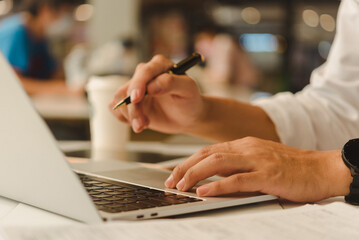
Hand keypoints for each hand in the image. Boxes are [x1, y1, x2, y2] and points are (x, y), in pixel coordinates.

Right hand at [110, 55, 204, 133]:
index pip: (144, 71)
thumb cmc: (190, 101)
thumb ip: (172, 83)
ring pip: (119, 100)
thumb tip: (152, 86)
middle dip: (133, 109)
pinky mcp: (130, 101)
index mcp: (159, 65)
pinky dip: (124, 118)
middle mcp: (145, 74)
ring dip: (130, 116)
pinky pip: (116, 108)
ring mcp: (135, 87)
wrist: (186, 116)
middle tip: (143, 124)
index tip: (136, 98)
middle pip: (128, 88)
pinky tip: (139, 122)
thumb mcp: (188, 90)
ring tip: (144, 124)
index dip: (138, 84)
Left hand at [165, 137, 351, 201]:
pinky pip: (237, 179)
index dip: (188, 162)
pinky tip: (204, 192)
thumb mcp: (259, 162)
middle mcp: (247, 149)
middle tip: (170, 181)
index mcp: (244, 145)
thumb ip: (237, 167)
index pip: (208, 151)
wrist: (321, 168)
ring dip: (195, 175)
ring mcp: (257, 160)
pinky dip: (218, 186)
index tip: (174, 173)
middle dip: (185, 168)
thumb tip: (213, 178)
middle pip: (208, 154)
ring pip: (218, 163)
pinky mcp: (268, 175)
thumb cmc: (291, 168)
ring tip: (180, 186)